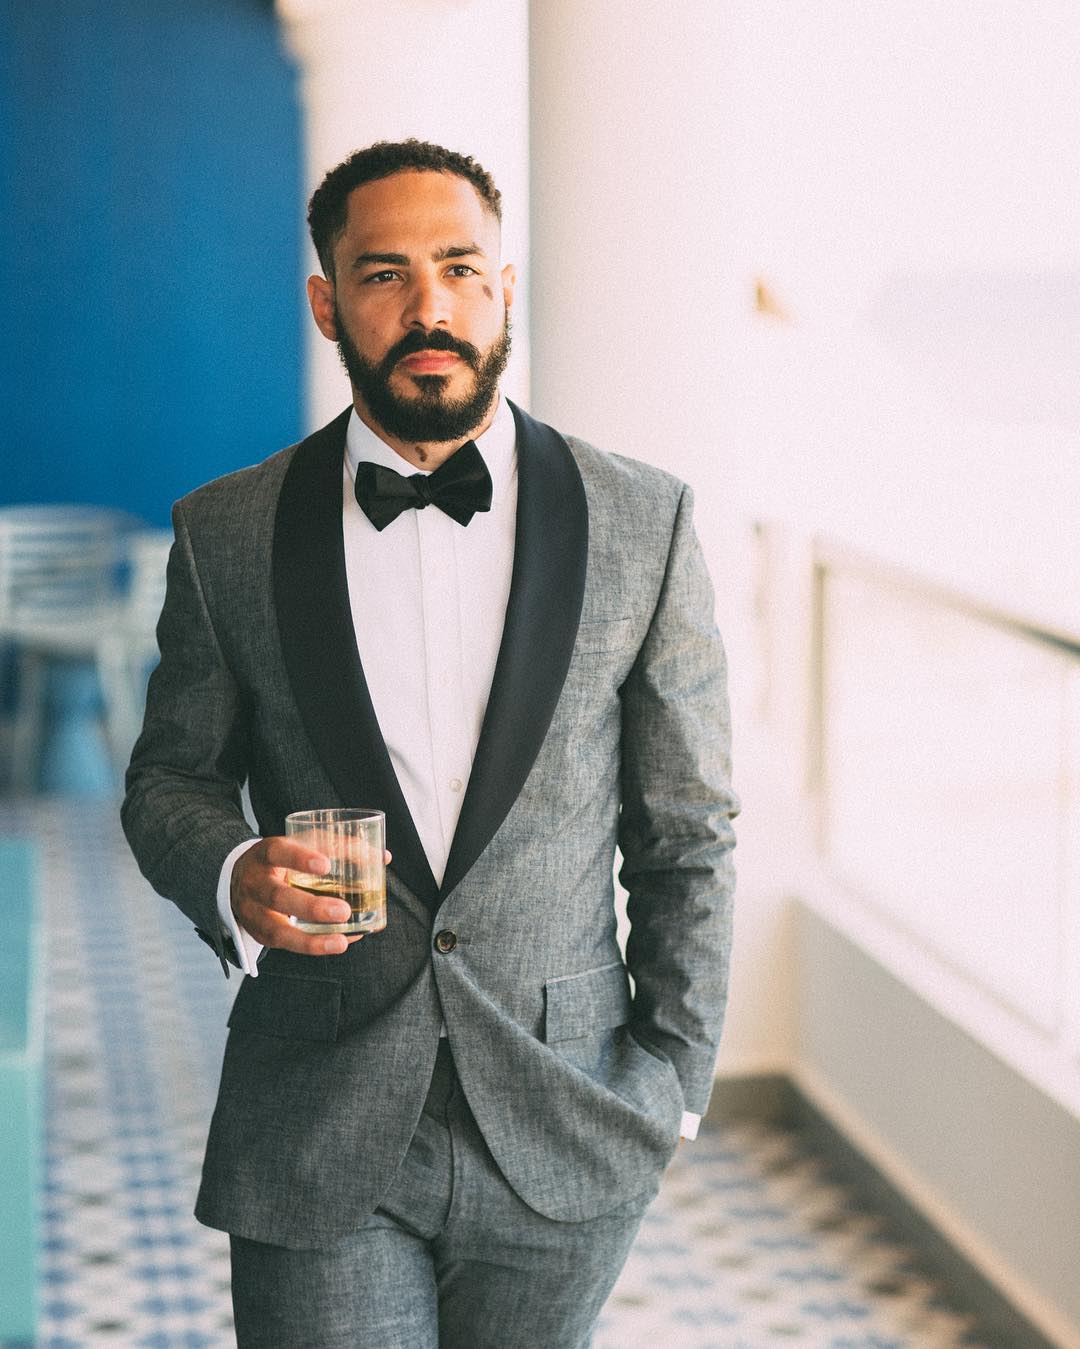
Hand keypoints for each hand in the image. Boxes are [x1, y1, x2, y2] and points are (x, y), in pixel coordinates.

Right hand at [231, 836, 390, 956]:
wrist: (237, 879)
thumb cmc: (281, 860)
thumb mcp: (299, 845)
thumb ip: (337, 848)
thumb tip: (383, 858)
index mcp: (264, 854)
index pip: (278, 852)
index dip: (300, 858)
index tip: (326, 865)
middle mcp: (254, 884)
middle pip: (276, 896)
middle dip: (310, 907)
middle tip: (343, 911)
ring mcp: (252, 912)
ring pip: (276, 931)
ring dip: (310, 940)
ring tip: (340, 942)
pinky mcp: (259, 934)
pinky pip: (283, 945)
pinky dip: (311, 946)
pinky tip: (337, 944)